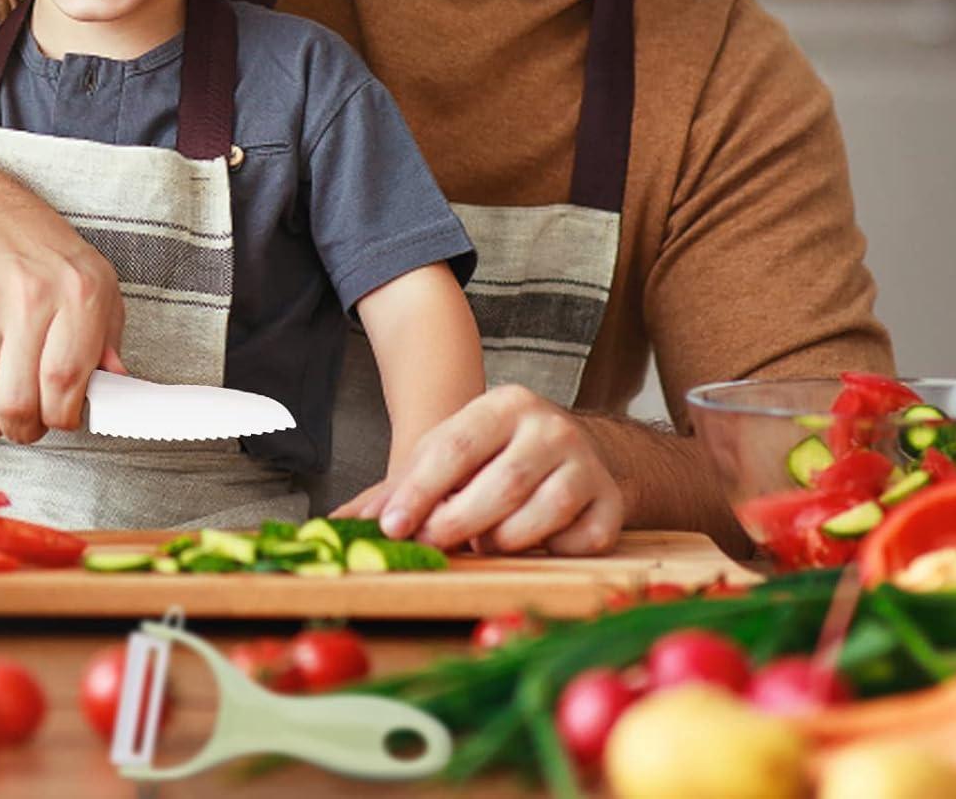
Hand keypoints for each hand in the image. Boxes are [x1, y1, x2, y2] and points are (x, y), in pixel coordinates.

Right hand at [0, 190, 125, 443]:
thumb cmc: (46, 255)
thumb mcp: (96, 282)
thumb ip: (108, 338)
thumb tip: (115, 387)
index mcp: (78, 292)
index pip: (66, 381)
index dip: (61, 417)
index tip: (59, 419)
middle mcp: (30, 296)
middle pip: (20, 399)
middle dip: (23, 430)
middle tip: (26, 427)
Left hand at [367, 386, 624, 555]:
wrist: (578, 453)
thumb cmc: (498, 458)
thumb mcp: (451, 457)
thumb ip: (401, 486)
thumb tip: (342, 522)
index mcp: (504, 404)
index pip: (454, 447)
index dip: (419, 490)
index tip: (390, 526)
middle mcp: (550, 427)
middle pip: (499, 484)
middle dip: (458, 521)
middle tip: (432, 544)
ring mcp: (587, 463)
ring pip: (541, 515)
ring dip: (504, 540)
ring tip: (485, 542)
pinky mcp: (613, 502)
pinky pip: (581, 540)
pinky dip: (553, 551)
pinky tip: (540, 543)